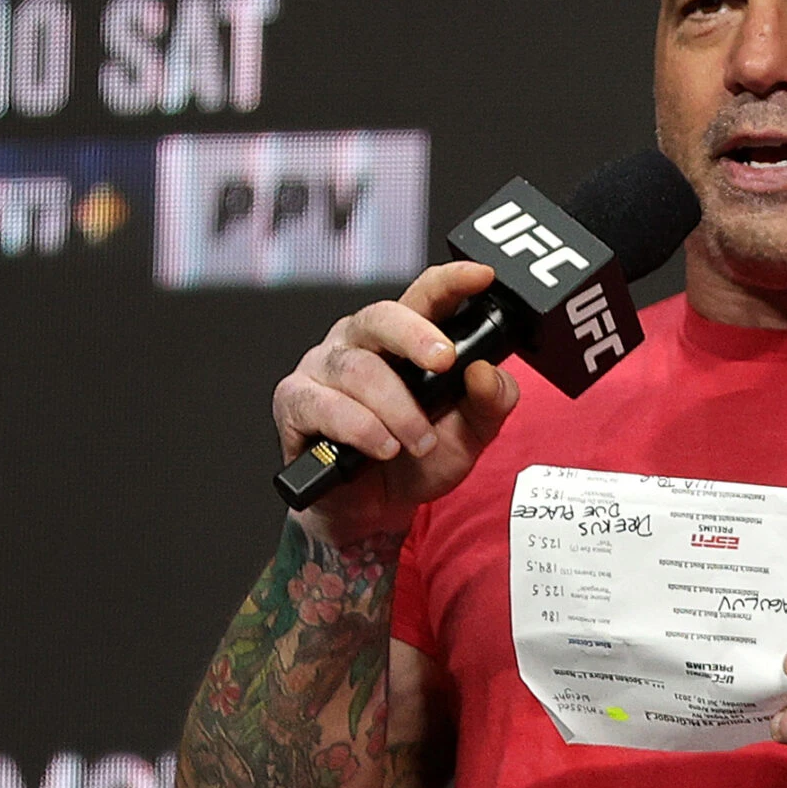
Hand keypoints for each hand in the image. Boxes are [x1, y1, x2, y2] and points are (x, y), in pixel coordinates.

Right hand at [273, 261, 519, 543]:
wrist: (375, 511)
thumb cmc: (417, 460)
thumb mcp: (470, 436)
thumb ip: (490, 403)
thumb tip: (487, 372)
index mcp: (402, 338)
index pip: (425, 295)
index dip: (451, 281)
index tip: (481, 276)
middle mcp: (359, 342)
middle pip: (381, 316)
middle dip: (417, 336)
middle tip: (445, 364)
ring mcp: (322, 368)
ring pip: (358, 369)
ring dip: (397, 409)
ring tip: (418, 442)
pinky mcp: (296, 402)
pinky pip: (324, 405)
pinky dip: (361, 429)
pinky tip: (382, 447)